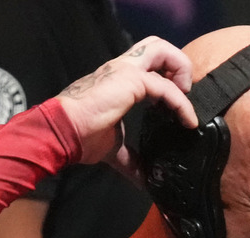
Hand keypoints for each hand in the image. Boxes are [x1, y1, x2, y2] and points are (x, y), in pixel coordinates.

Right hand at [56, 36, 197, 174]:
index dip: (167, 77)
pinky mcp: (131, 81)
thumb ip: (132, 160)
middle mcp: (122, 68)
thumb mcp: (113, 148)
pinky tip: (187, 121)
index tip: (172, 105)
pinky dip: (182, 104)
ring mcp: (125, 70)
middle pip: (157, 45)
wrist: (62, 133)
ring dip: (182, 71)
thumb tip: (145, 180)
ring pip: (162, 50)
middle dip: (177, 63)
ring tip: (186, 99)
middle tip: (182, 92)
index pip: (148, 62)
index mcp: (118, 79)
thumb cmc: (81, 137)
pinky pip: (166, 87)